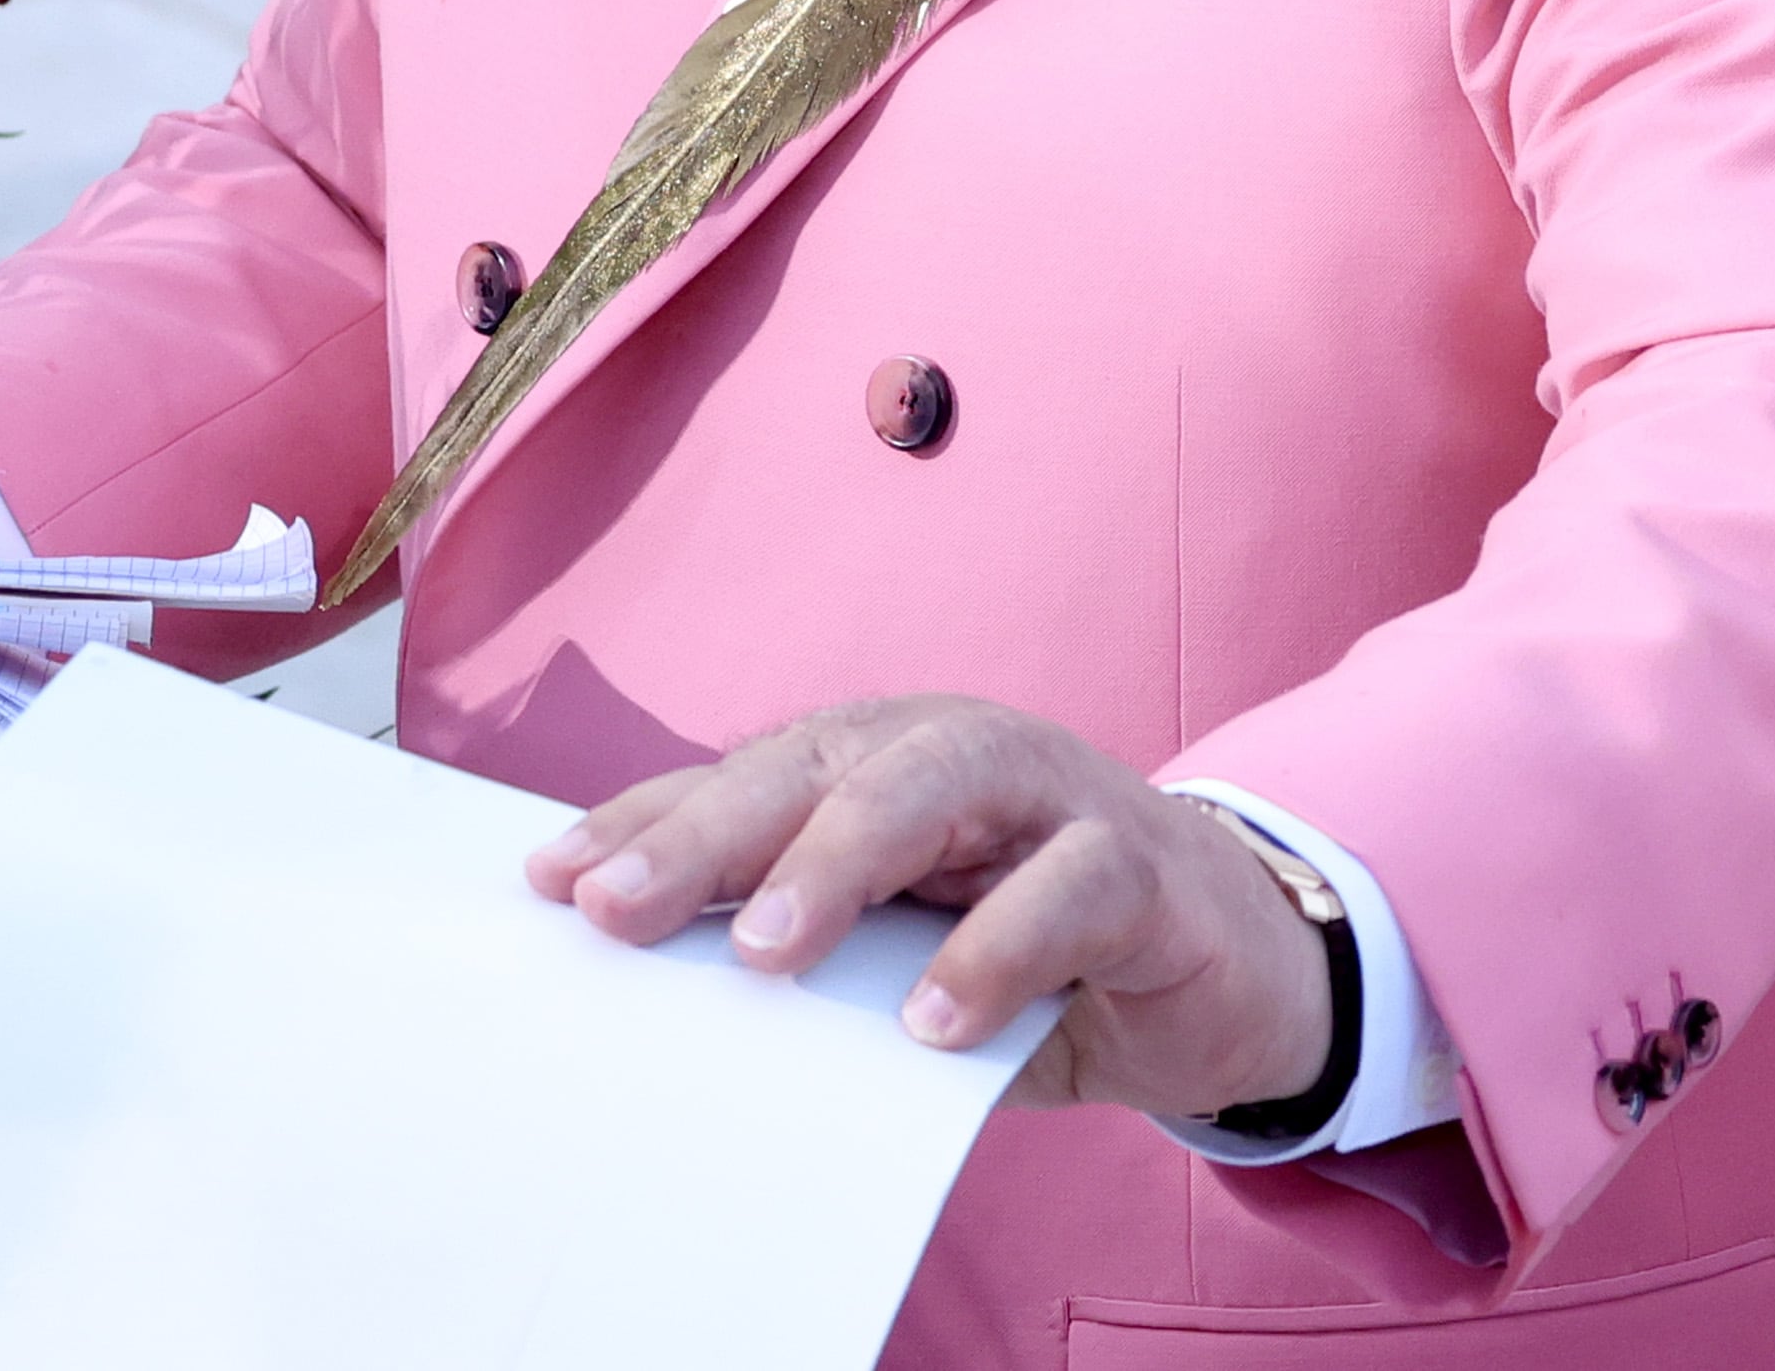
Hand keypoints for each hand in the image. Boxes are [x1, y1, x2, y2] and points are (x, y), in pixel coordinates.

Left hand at [522, 695, 1332, 1118]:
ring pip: (932, 785)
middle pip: (811, 765)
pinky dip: (996, 948)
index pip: (738, 783)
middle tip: (619, 908)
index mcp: (874, 763)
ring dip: (839, 862)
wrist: (1228, 959)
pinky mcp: (1141, 862)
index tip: (545, 881)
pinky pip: (1066, 887)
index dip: (641, 822)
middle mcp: (949, 753)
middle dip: (705, 834)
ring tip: (767, 955)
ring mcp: (1050, 791)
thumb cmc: (1037, 945)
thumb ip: (818, 954)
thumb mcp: (906, 949)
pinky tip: (933, 1021)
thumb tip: (666, 999)